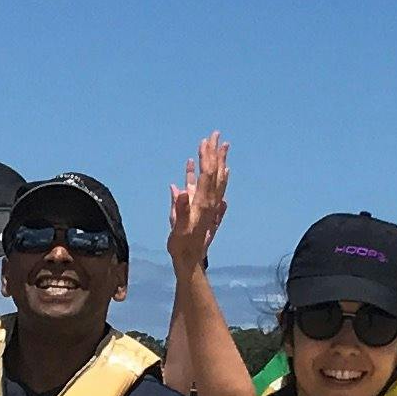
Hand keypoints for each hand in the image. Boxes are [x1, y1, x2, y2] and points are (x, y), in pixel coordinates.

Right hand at [168, 133, 230, 270]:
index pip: (207, 174)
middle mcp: (210, 201)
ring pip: (215, 179)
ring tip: (219, 147)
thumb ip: (179, 209)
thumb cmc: (181, 245)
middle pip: (215, 172)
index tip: (207, 140)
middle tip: (216, 135)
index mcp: (203, 203)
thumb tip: (180, 189)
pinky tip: (203, 169)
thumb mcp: (178, 228)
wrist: (190, 260)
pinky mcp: (204, 209)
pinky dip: (208, 176)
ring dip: (216, 162)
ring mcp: (208, 205)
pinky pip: (208, 188)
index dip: (207, 156)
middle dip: (215, 153)